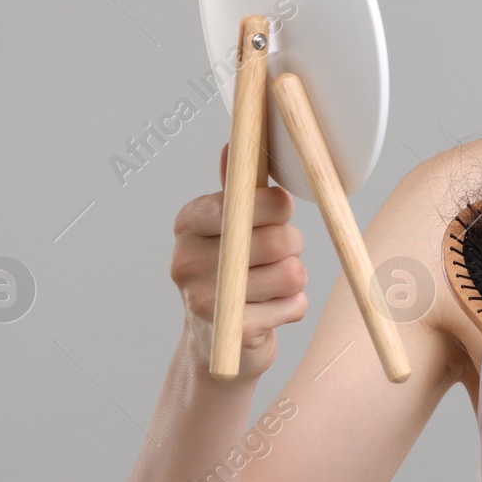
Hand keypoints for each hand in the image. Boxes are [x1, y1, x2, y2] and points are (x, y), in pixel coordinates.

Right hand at [169, 142, 308, 380]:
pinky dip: (294, 307)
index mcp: (188, 222)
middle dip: (293, 245)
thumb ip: (238, 186)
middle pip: (277, 238)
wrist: (214, 339)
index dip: (276, 206)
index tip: (281, 210)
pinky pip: (294, 305)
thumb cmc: (232, 266)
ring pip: (291, 273)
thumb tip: (234, 142)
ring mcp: (204, 300)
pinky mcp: (230, 334)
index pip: (244, 201)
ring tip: (275, 282)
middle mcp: (186, 259)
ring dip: (295, 278)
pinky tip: (272, 310)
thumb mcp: (230, 223)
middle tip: (281, 253)